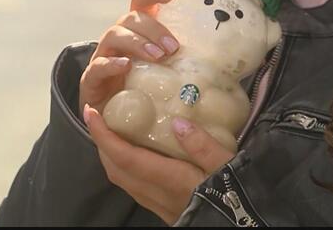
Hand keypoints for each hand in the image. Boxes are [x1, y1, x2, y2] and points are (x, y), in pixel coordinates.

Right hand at [79, 0, 179, 112]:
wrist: (112, 117)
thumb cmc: (143, 88)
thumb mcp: (165, 69)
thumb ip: (182, 59)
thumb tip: (216, 58)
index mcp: (138, 30)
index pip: (142, 1)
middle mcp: (119, 38)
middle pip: (131, 17)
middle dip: (154, 28)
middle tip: (173, 47)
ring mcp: (103, 56)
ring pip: (114, 35)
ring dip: (138, 42)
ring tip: (158, 57)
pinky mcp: (91, 78)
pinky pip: (98, 65)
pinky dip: (112, 64)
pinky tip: (126, 66)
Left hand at [84, 104, 234, 224]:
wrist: (241, 227)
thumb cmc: (237, 196)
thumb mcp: (228, 165)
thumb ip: (203, 145)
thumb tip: (177, 121)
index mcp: (171, 181)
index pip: (126, 157)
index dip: (104, 136)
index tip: (91, 113)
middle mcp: (158, 195)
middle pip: (117, 169)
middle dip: (102, 143)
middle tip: (100, 117)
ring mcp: (159, 205)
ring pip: (123, 180)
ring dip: (112, 155)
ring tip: (114, 131)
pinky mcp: (164, 209)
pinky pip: (134, 187)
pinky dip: (126, 167)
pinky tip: (137, 153)